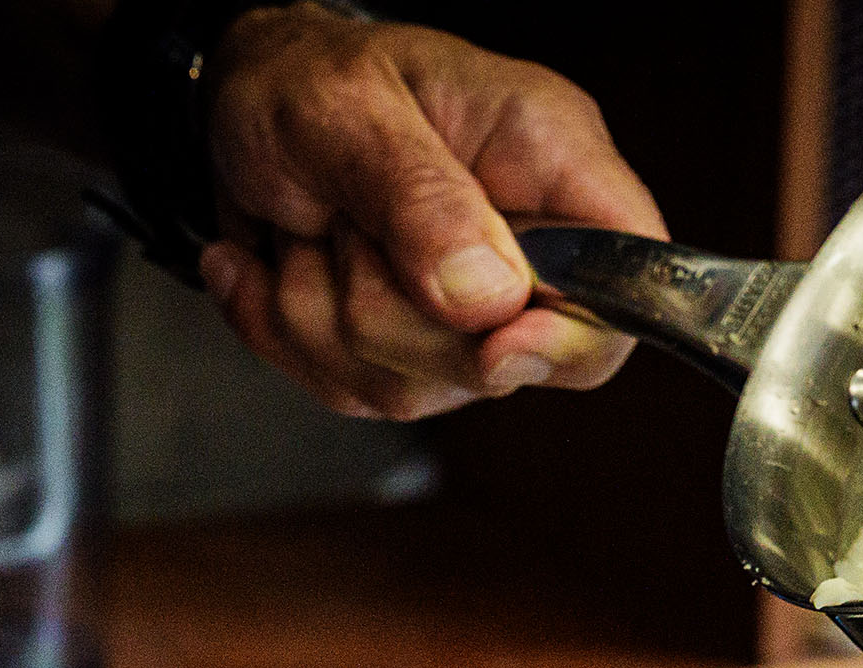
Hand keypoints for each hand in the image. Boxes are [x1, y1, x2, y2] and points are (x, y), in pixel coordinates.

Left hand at [201, 8, 666, 419]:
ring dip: (325, 317)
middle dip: (394, 313)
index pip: (629, 275)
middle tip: (342, 224)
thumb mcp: (344, 109)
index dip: (577, 333)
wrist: (233, 104)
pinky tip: (283, 263)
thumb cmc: (303, 79)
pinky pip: (359, 394)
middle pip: (509, 359)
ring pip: (418, 386)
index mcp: (546, 156)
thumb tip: (490, 296)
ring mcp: (470, 311)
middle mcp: (524, 242)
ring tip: (308, 230)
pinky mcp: (411, 351)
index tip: (494, 343)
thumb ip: (419, 198)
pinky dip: (294, 334)